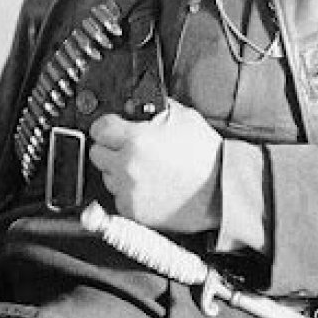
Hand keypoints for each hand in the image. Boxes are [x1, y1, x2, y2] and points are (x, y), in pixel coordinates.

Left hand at [88, 100, 222, 233]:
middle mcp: (127, 166)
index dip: (108, 125)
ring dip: (119, 170)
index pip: (99, 128)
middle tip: (129, 146)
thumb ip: (153, 108)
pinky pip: (119, 198)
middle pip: (97, 152)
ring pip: (107, 176)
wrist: (220, 188)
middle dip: (111, 146)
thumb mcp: (182, 116)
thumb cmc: (204, 154)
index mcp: (136, 140)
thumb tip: (133, 106)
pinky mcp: (134, 211)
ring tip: (144, 167)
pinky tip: (148, 184)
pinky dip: (129, 191)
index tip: (113, 127)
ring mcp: (129, 191)